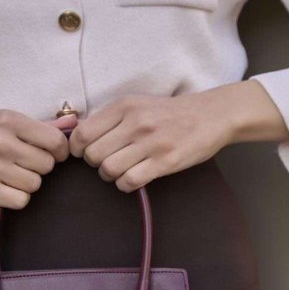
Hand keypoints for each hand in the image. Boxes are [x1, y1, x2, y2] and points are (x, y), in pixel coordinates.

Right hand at [0, 107, 70, 208]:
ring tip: (7, 177)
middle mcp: (2, 141)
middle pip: (47, 165)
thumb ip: (36, 127)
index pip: (56, 141)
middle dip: (38, 169)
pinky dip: (14, 198)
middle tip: (19, 166)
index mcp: (9, 120)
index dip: (58, 153)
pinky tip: (1, 189)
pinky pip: (20, 201)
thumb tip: (72, 125)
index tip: (49, 155)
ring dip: (25, 185)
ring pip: (35, 184)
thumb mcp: (0, 121)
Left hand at [66, 81, 288, 192]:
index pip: (83, 133)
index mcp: (124, 106)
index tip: (84, 153)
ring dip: (110, 176)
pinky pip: (130, 181)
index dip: (77, 149)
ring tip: (121, 171)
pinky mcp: (165, 161)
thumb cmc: (169, 113)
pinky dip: (125, 185)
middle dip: (95, 164)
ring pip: (109, 170)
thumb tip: (78, 136)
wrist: (211, 115)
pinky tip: (133, 179)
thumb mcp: (137, 104)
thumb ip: (110, 118)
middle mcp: (135, 122)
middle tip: (107, 162)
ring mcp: (151, 142)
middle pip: (93, 155)